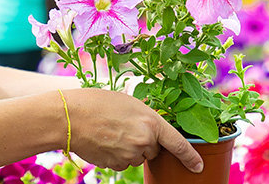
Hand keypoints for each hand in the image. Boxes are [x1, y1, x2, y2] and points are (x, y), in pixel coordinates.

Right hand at [62, 89, 203, 171]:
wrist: (69, 116)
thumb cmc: (98, 103)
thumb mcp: (130, 103)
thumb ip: (146, 118)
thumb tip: (152, 133)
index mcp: (151, 122)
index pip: (178, 143)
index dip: (190, 157)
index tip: (198, 167)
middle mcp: (144, 141)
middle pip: (153, 150)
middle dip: (144, 142)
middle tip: (125, 126)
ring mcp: (129, 155)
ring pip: (137, 157)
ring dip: (129, 149)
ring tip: (111, 131)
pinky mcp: (115, 165)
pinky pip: (122, 163)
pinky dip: (117, 155)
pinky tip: (105, 141)